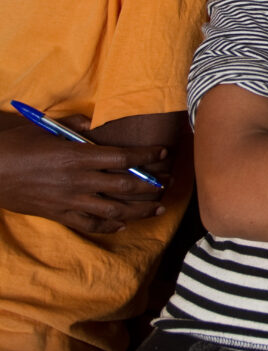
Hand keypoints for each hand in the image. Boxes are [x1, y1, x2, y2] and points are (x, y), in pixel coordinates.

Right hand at [0, 119, 168, 234]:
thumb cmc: (13, 144)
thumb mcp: (43, 126)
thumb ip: (73, 125)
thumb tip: (94, 124)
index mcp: (76, 155)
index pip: (122, 156)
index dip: (146, 155)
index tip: (163, 154)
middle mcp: (78, 180)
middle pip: (124, 185)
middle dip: (151, 185)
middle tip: (168, 183)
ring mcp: (69, 200)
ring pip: (113, 209)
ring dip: (139, 210)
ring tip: (157, 209)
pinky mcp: (58, 215)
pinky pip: (90, 224)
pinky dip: (109, 226)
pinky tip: (123, 225)